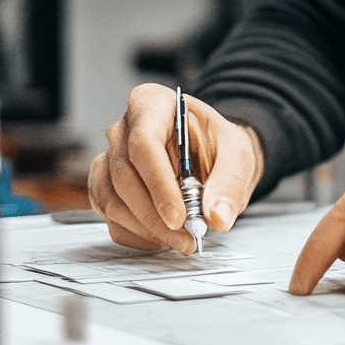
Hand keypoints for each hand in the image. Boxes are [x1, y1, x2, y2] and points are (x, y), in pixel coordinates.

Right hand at [88, 82, 264, 253]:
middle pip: (124, 175)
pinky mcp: (106, 189)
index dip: (158, 183)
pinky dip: (138, 235)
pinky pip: (111, 218)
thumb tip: (217, 217)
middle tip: (186, 238)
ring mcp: (110, 160)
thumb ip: (230, 182)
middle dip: (155, 214)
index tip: (179, 216)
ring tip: (182, 241)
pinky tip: (166, 238)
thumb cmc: (218, 145)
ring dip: (147, 229)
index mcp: (152, 104)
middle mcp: (123, 129)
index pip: (143, 142)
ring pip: (112, 200)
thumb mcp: (237, 155)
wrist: (212, 157)